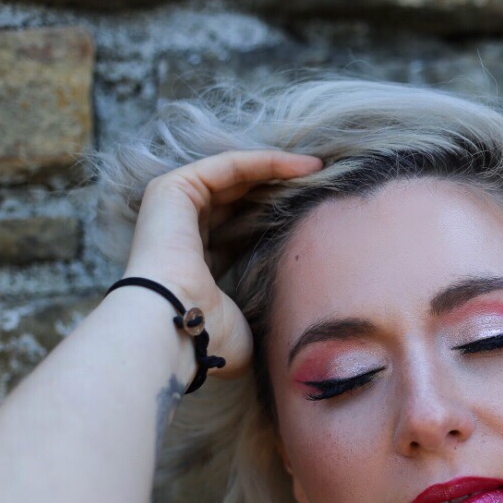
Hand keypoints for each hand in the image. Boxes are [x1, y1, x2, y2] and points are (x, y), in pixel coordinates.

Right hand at [123, 149, 323, 379]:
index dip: (279, 220)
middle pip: (241, 200)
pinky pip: (229, 166)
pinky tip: (305, 166)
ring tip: (323, 169)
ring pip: (237, 177)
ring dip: (280, 170)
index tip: (322, 216)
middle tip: (330, 184)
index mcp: (197, 267)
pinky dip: (266, 162)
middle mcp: (183, 234)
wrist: (174, 328)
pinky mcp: (173, 189)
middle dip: (284, 189)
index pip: (241, 233)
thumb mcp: (251, 326)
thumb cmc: (211, 339)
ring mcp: (174, 209)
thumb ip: (270, 316)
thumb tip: (307, 331)